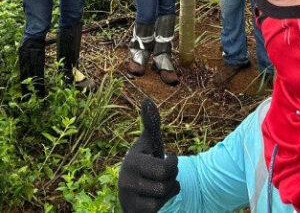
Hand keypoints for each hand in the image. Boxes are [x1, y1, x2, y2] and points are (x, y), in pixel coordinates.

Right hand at [118, 98, 179, 212]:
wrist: (132, 191)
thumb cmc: (145, 162)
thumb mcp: (149, 143)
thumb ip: (151, 123)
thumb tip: (147, 99)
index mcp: (132, 161)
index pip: (166, 168)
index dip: (173, 164)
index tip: (168, 160)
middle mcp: (126, 180)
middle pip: (165, 182)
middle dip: (171, 177)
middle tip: (166, 174)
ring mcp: (128, 198)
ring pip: (163, 195)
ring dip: (168, 189)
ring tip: (161, 184)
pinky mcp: (133, 211)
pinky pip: (157, 208)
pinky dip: (163, 202)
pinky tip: (156, 197)